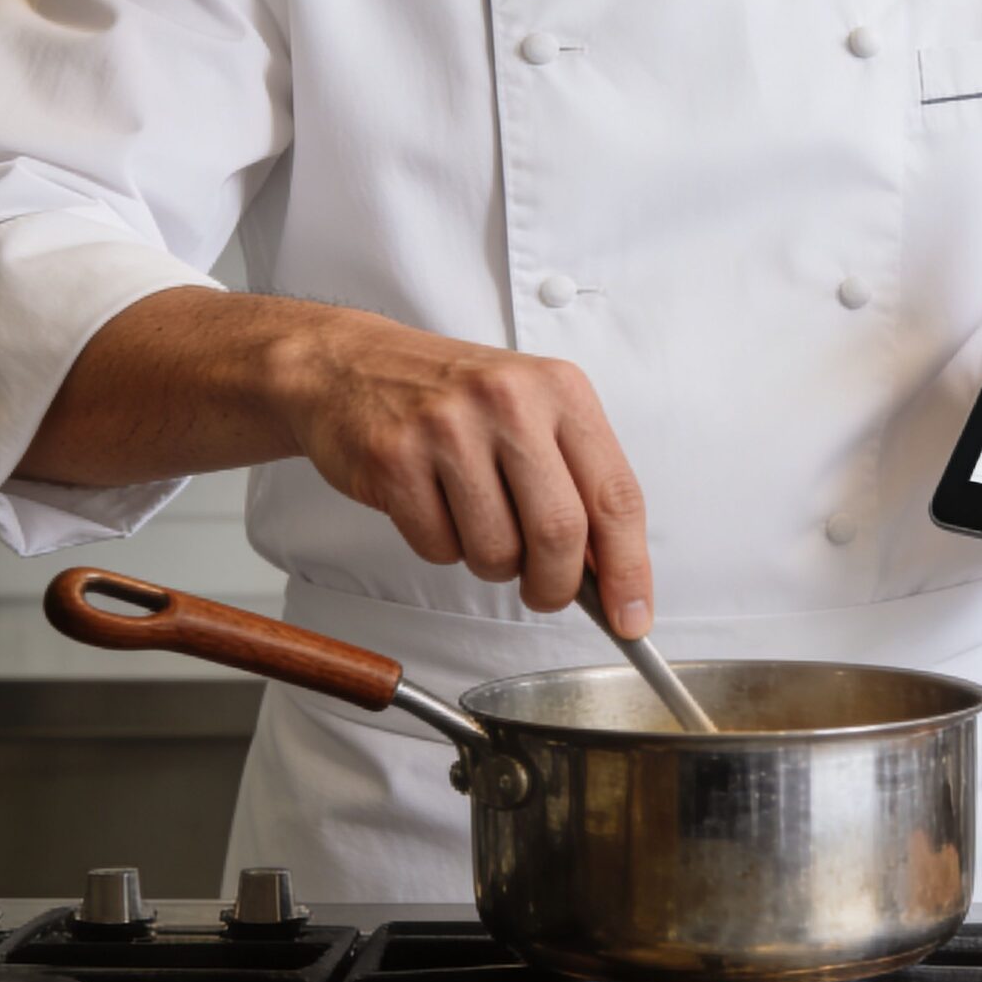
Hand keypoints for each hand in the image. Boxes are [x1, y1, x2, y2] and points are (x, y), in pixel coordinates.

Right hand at [270, 313, 654, 637]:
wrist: (349, 365)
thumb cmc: (451, 397)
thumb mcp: (531, 411)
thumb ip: (576, 481)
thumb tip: (610, 573)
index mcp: (559, 389)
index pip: (616, 496)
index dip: (629, 569)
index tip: (632, 617)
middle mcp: (509, 401)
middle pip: (559, 533)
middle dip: (556, 585)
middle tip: (545, 592)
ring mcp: (448, 428)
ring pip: (496, 552)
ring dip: (492, 564)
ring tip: (475, 522)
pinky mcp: (395, 458)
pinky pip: (438, 548)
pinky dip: (441, 547)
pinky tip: (432, 505)